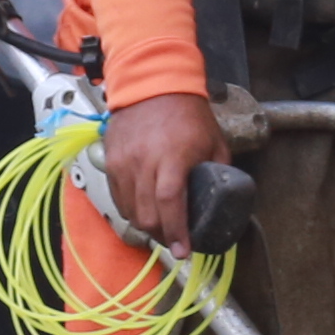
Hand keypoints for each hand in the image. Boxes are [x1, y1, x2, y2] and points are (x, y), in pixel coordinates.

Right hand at [100, 89, 228, 253]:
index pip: (170, 204)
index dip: (176, 232)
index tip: (183, 250)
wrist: (152, 83)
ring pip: (130, 210)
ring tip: (160, 227)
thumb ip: (219, 171)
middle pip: (147, 214)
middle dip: (162, 235)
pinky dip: (130, 210)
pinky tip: (143, 211)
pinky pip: (117, 197)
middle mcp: (144, 162)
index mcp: (173, 158)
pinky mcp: (111, 161)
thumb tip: (223, 198)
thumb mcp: (214, 141)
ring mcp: (124, 162)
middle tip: (175, 240)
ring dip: (145, 225)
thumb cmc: (187, 111)